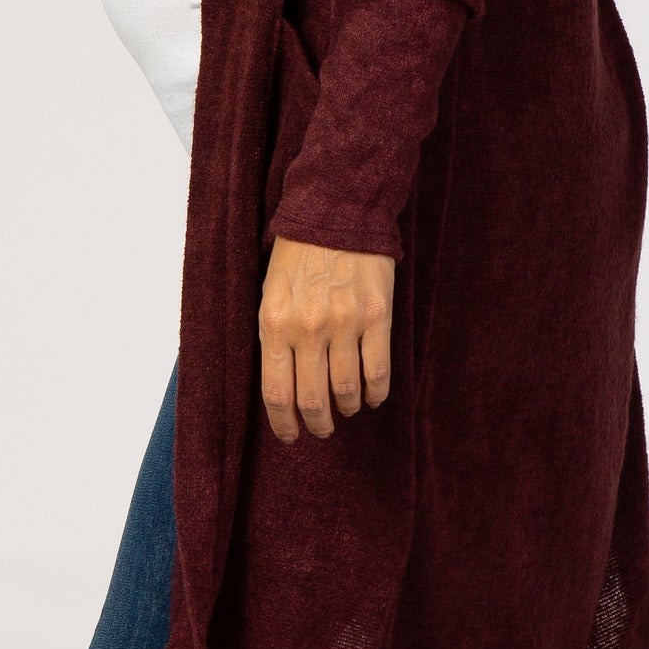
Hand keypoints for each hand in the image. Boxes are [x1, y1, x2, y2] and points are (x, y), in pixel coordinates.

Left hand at [258, 236, 394, 440]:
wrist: (337, 212)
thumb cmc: (298, 255)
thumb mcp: (270, 294)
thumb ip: (275, 338)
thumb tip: (283, 387)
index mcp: (275, 323)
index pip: (277, 392)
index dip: (284, 424)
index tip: (291, 436)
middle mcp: (309, 327)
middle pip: (313, 400)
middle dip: (317, 424)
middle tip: (322, 428)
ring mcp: (345, 323)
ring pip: (347, 390)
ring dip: (347, 408)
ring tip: (347, 407)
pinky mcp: (378, 316)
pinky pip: (378, 372)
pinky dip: (376, 393)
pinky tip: (372, 395)